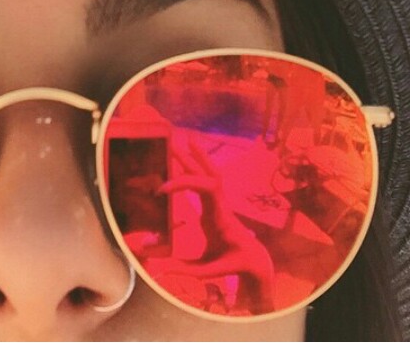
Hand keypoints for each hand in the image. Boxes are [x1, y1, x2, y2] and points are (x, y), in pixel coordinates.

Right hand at [152, 136, 275, 313]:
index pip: (207, 188)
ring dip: (196, 157)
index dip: (185, 183)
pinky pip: (207, 179)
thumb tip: (159, 270)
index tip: (162, 189)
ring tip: (183, 140)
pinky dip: (198, 166)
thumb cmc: (233, 264)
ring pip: (210, 172)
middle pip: (208, 174)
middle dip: (190, 159)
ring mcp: (220, 201)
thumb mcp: (209, 270)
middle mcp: (221, 204)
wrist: (254, 260)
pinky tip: (188, 157)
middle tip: (172, 144)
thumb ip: (185, 271)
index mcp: (221, 216)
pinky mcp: (216, 203)